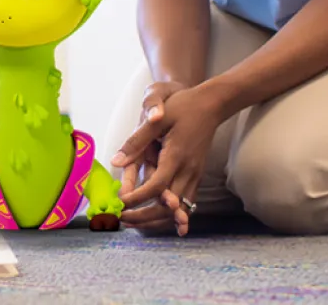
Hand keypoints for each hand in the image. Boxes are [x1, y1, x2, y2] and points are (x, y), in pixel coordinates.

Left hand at [113, 80, 229, 235]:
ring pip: (178, 208)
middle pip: (168, 206)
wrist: (212, 105)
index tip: (120, 204)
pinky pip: (186, 202)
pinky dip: (172, 214)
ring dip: (157, 219)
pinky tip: (163, 222)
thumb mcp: (157, 118)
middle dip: (144, 216)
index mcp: (176, 156)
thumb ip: (136, 140)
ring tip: (134, 223)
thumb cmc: (183, 107)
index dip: (137, 199)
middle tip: (123, 219)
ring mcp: (195, 174)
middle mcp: (188, 170)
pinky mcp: (197, 175)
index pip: (156, 187)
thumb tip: (116, 161)